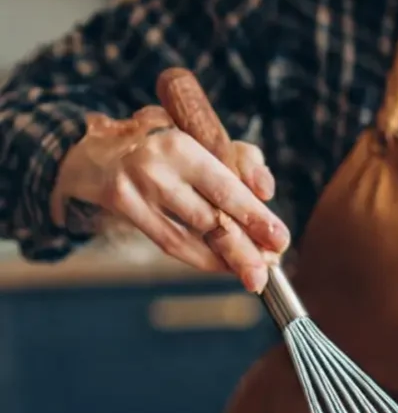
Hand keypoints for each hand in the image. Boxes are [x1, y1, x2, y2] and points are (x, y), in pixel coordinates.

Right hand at [50, 106, 288, 291]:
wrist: (103, 148)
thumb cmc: (170, 144)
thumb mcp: (205, 137)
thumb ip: (242, 160)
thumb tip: (266, 192)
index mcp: (181, 144)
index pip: (225, 188)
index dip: (255, 217)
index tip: (280, 239)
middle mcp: (156, 167)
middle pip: (209, 217)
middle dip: (244, 248)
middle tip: (269, 269)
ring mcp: (136, 190)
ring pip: (191, 236)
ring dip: (226, 260)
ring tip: (254, 275)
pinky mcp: (124, 209)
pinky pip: (171, 242)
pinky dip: (202, 258)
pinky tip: (225, 267)